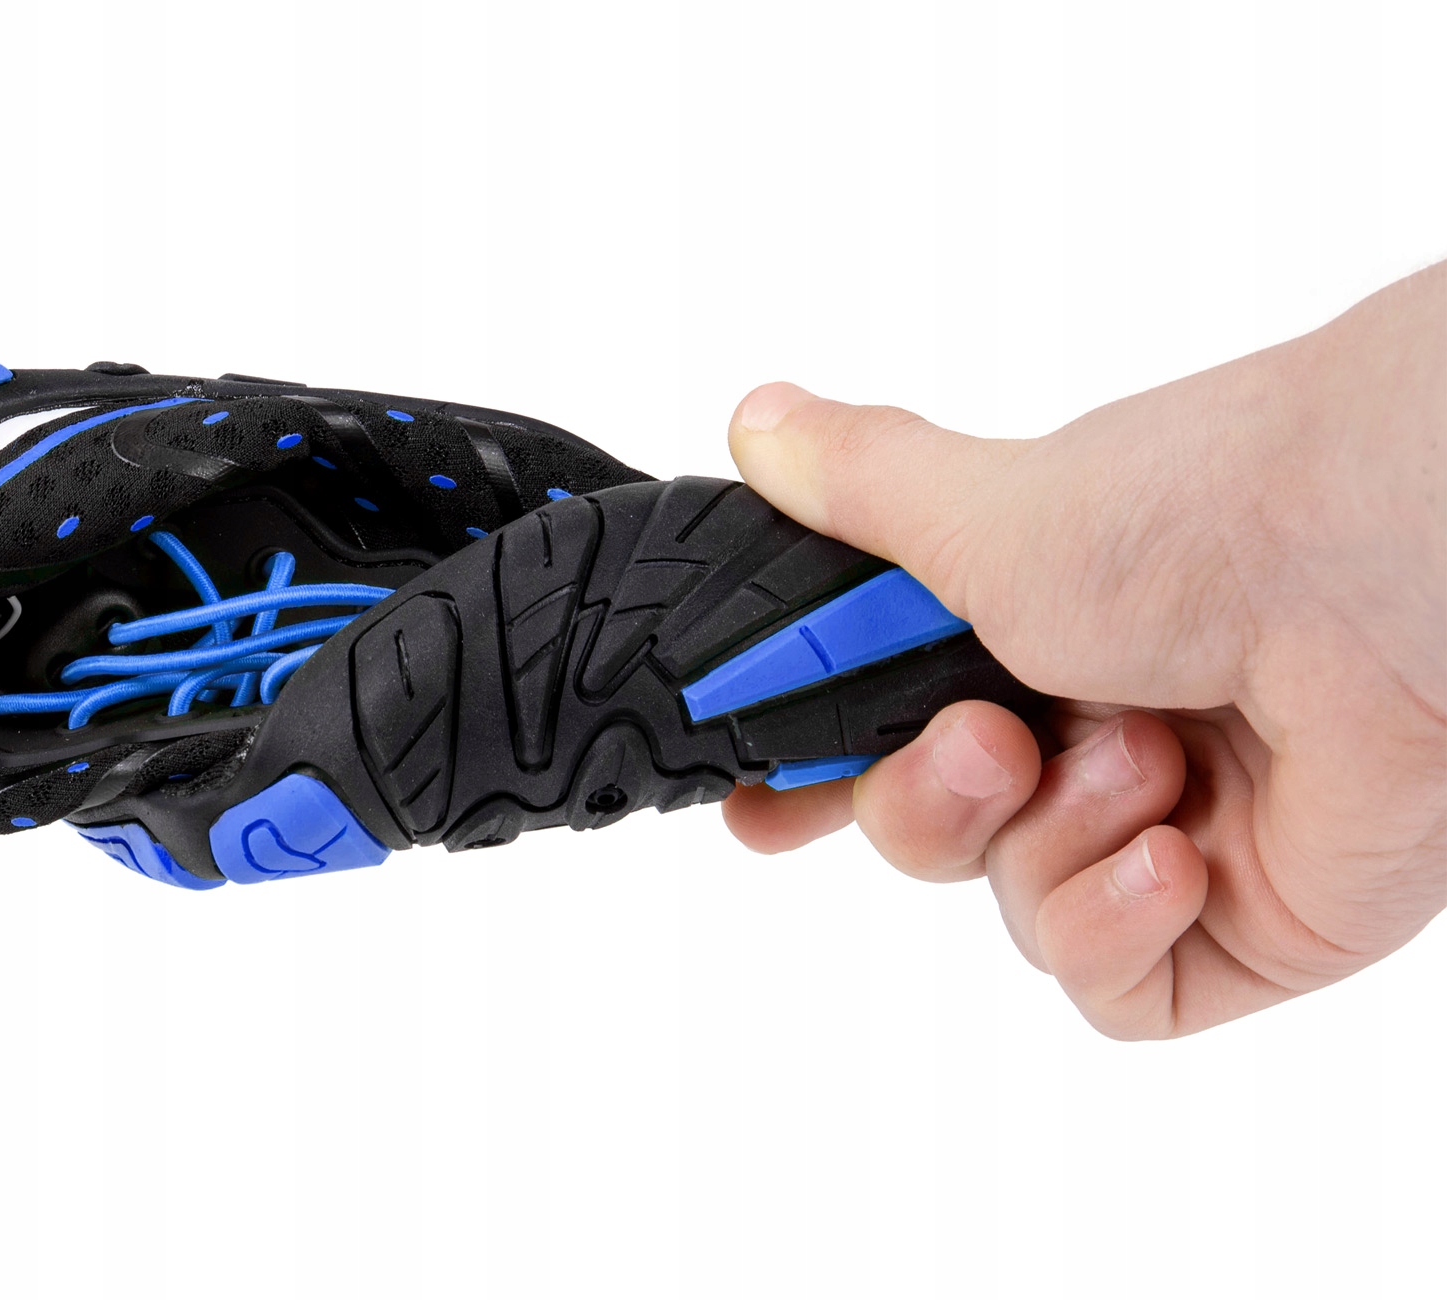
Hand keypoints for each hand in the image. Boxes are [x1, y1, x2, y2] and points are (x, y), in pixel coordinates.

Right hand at [718, 264, 1446, 1037]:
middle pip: (931, 834)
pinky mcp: (1251, 925)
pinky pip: (1119, 990)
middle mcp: (1096, 724)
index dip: (812, 776)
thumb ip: (856, 487)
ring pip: (1019, 913)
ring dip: (1056, 841)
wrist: (1383, 586)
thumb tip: (762, 420)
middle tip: (992, 742)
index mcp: (1028, 631)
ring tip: (1147, 760)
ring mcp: (1174, 828)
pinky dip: (1117, 927)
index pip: (881, 728)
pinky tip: (1175, 854)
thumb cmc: (1205, 520)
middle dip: (931, 799)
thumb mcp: (980, 507)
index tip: (758, 808)